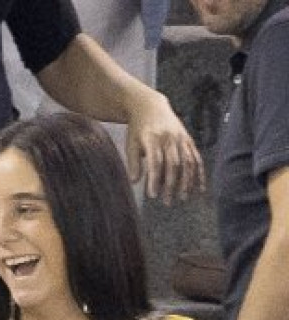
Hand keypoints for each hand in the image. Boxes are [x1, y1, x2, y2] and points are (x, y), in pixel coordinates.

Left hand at [124, 89, 203, 203]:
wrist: (150, 106)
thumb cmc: (138, 129)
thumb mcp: (131, 144)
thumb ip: (133, 163)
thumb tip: (134, 182)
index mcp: (153, 139)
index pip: (156, 162)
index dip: (155, 179)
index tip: (152, 195)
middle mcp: (170, 138)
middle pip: (173, 164)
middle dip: (171, 185)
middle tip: (167, 202)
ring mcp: (181, 138)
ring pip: (187, 162)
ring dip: (187, 181)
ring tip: (183, 198)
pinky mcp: (188, 140)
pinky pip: (196, 158)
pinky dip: (199, 173)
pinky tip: (200, 188)